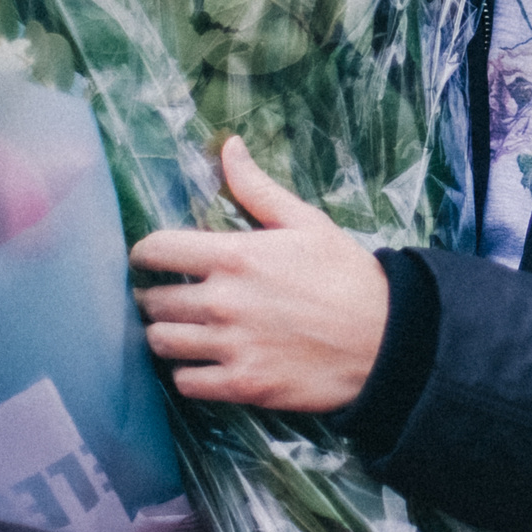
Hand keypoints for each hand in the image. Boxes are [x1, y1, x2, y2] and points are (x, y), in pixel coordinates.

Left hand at [131, 136, 388, 410]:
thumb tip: (228, 146)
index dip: (145, 254)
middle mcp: (223, 301)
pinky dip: (188, 373)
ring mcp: (230, 346)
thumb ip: (257, 189)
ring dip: (167, 335)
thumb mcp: (306, 222)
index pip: (155, 250)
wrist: (385, 338)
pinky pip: (185, 383)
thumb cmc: (345, 275)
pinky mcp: (242, 385)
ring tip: (184, 330)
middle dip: (157, 296)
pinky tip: (205, 363)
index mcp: (235, 256)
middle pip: (153, 301)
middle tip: (172, 298)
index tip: (152, 260)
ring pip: (162, 343)